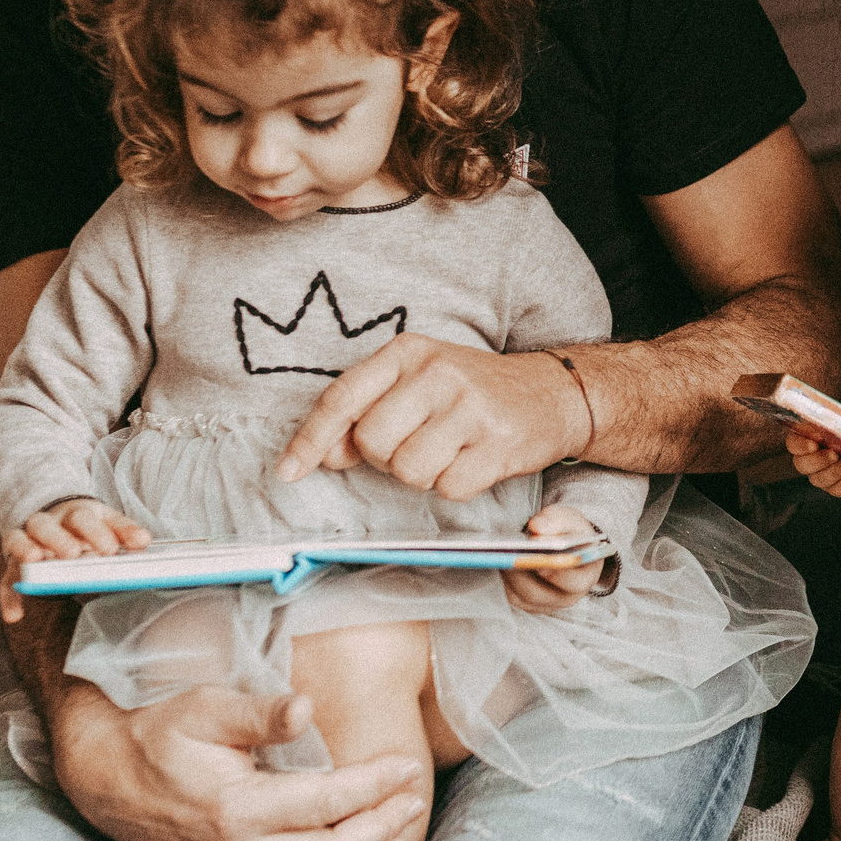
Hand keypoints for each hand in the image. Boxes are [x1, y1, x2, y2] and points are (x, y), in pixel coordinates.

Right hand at [0, 498, 149, 623]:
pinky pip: (7, 577)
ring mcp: (28, 540)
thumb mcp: (107, 522)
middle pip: (47, 525)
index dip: (99, 532)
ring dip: (25, 549)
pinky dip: (8, 596)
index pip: (87, 518)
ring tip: (34, 560)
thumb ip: (123, 532)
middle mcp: (49, 523)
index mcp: (76, 513)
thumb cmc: (87, 526)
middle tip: (72, 553)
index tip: (114, 548)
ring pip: (19, 539)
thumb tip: (144, 541)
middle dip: (59, 538)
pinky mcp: (13, 561)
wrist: (55, 515)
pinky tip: (15, 615)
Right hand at [50, 681, 432, 840]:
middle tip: (414, 802)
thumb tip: (307, 706)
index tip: (407, 767)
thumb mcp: (204, 708)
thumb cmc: (158, 734)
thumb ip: (258, 713)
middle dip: (382, 829)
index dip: (375, 786)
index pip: (328, 802)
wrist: (103, 779)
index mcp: (235, 808)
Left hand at [277, 335, 586, 497]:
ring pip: (408, 470)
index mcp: (409, 352)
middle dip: (385, 458)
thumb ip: (367, 411)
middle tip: (415, 444)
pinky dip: (455, 486)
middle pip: (373, 442)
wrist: (550, 393)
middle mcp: (438, 372)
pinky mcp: (498, 443)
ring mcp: (471, 407)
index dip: (310, 439)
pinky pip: (448, 489)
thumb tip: (323, 455)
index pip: (343, 398)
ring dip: (422, 475)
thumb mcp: (416, 383)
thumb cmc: (470, 392)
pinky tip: (473, 462)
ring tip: (447, 453)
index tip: (289, 472)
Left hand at [505, 503, 609, 613]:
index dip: (557, 575)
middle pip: (542, 594)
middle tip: (510, 559)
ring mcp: (547, 603)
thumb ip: (555, 521)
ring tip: (500, 557)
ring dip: (510, 577)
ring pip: (524, 596)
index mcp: (586, 576)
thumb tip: (536, 527)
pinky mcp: (528, 603)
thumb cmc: (570, 532)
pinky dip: (504, 581)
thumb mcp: (569, 520)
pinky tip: (498, 563)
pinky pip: (513, 596)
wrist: (565, 542)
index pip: (575, 582)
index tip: (541, 563)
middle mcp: (568, 596)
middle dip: (524, 576)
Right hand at [785, 430, 840, 497]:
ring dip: (836, 471)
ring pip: (819, 479)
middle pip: (802, 465)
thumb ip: (833, 422)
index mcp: (806, 439)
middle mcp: (809, 459)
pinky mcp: (835, 487)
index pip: (793, 443)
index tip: (814, 444)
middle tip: (834, 454)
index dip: (800, 446)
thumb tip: (832, 424)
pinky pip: (837, 490)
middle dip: (819, 460)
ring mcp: (820, 475)